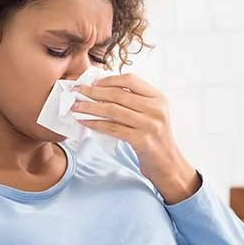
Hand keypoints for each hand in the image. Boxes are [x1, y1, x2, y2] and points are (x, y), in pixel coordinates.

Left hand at [71, 74, 200, 203]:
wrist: (168, 165)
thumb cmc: (155, 139)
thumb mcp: (152, 114)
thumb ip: (135, 102)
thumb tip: (102, 89)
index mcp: (158, 98)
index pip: (131, 80)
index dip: (109, 79)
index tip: (92, 82)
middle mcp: (156, 109)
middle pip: (118, 94)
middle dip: (93, 92)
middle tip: (76, 91)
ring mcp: (150, 124)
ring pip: (112, 110)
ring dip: (90, 107)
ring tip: (75, 107)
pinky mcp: (142, 140)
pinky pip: (112, 128)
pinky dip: (95, 124)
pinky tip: (85, 123)